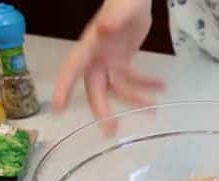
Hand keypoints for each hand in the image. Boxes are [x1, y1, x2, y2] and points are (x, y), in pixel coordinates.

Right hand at [52, 0, 164, 119]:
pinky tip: (161, 87)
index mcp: (90, 45)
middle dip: (103, 110)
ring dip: (135, 99)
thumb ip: (113, 17)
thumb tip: (103, 29)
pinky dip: (146, 84)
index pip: (73, 68)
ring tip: (153, 109)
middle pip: (95, 88)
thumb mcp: (121, 7)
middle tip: (111, 131)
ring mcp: (110, 60)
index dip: (64, 88)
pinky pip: (132, 79)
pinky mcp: (123, 60)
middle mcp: (97, 57)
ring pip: (117, 88)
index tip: (57, 109)